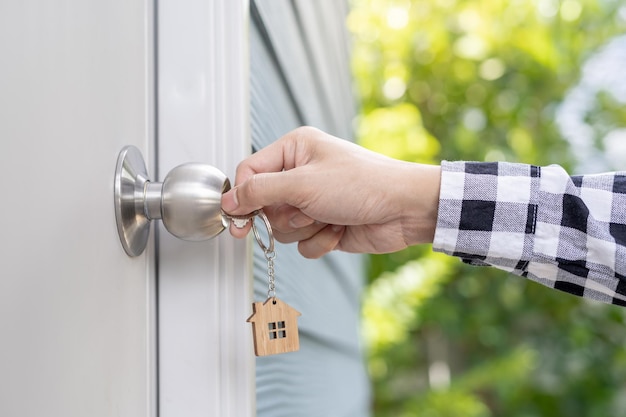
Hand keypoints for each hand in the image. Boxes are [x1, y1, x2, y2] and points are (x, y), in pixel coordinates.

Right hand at [221, 127, 440, 258]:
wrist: (404, 209)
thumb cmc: (363, 184)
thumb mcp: (302, 183)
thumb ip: (259, 191)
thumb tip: (230, 200)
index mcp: (295, 150)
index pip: (250, 172)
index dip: (242, 197)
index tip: (237, 220)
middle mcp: (301, 174)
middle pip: (264, 205)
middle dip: (285, 215)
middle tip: (304, 211)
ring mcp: (313, 202)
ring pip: (282, 228)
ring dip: (304, 228)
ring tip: (328, 216)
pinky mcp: (324, 225)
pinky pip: (302, 244)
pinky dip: (320, 241)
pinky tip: (340, 228)